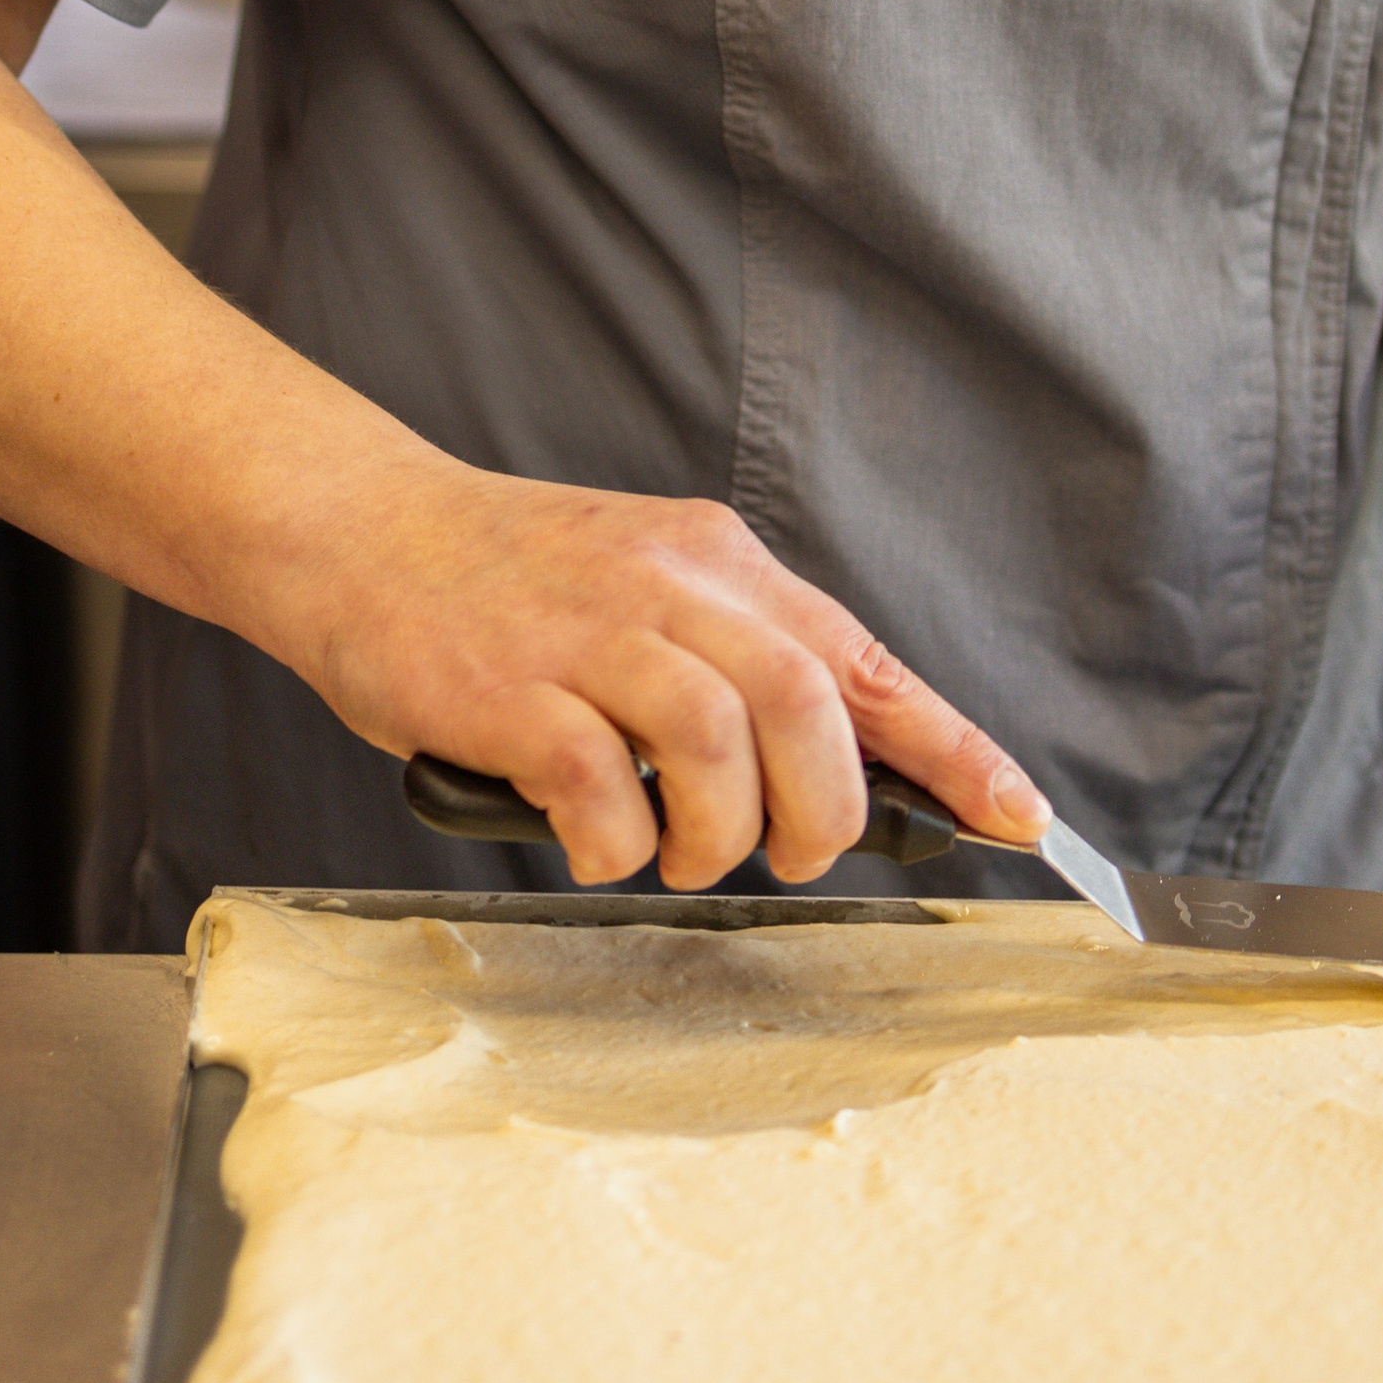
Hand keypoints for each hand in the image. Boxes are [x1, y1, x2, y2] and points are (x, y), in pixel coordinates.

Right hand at [307, 468, 1048, 891]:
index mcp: (717, 561)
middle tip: (789, 854)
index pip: (864, 658)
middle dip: (824, 807)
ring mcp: (587, 632)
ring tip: (677, 852)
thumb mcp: (646, 590)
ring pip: (722, 737)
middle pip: (808, 698)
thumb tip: (834, 764)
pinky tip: (593, 839)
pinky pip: (600, 783)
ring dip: (720, 831)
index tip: (1022, 817)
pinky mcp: (508, 688)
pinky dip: (615, 840)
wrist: (359, 529)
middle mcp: (669, 584)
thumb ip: (730, 659)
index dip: (954, 746)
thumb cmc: (505, 583)